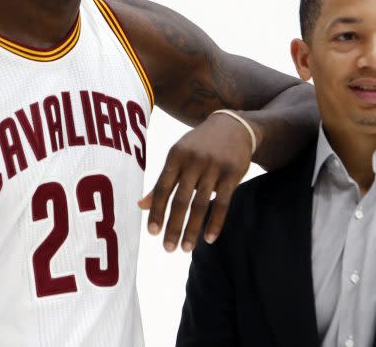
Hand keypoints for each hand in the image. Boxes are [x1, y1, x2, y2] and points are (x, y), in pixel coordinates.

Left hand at [138, 112, 254, 251]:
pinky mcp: (233, 173)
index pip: (162, 188)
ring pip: (201, 205)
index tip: (152, 232)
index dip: (156, 211)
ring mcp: (214, 167)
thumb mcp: (178, 155)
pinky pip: (223, 203)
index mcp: (176, 156)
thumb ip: (162, 180)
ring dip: (192, 229)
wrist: (233, 126)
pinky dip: (215, 223)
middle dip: (173, 227)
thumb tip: (141, 205)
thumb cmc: (199, 144)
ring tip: (186, 248)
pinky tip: (209, 239)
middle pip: (181, 200)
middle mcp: (194, 161)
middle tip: (168, 248)